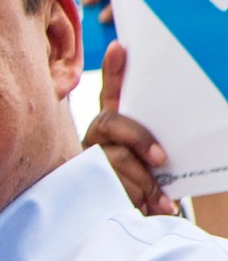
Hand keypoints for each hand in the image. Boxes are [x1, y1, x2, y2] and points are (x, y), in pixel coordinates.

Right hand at [82, 41, 176, 215]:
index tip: (120, 46)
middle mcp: (96, 139)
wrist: (135, 218)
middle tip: (161, 158)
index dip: (113, 70)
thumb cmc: (148, 185)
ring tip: (159, 199)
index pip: (111, 92)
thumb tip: (176, 131)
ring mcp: (89, 159)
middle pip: (108, 122)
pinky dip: (139, 198)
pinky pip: (114, 185)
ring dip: (143, 181)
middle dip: (137, 138)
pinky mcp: (88, 184)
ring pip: (114, 159)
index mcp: (114, 127)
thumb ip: (157, 139)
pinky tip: (153, 205)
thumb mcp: (154, 159)